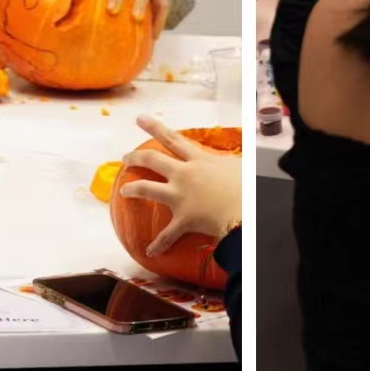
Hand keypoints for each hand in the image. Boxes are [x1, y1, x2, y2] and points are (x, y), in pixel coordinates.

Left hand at [116, 115, 241, 255]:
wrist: (244, 211)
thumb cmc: (245, 188)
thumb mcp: (237, 167)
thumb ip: (226, 162)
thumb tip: (227, 161)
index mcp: (198, 160)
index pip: (172, 139)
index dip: (154, 127)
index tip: (139, 119)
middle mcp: (184, 174)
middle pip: (153, 160)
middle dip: (135, 157)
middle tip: (125, 158)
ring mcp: (180, 196)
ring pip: (147, 188)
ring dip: (133, 189)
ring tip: (124, 190)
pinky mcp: (182, 218)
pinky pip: (167, 234)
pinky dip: (159, 244)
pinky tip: (150, 251)